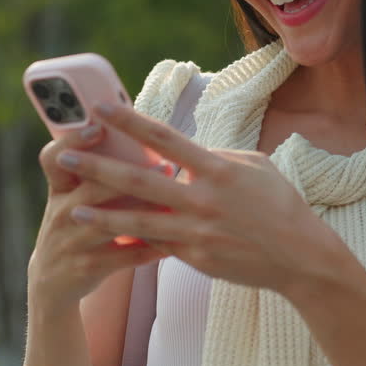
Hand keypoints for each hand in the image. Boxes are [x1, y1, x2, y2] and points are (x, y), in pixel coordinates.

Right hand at [28, 122, 168, 313]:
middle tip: (165, 165)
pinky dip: (149, 250)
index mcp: (59, 190)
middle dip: (128, 177)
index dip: (72, 141)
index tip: (99, 127)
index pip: (54, 158)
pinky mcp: (87, 267)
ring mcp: (72, 242)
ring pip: (108, 224)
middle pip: (91, 189)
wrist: (51, 280)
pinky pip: (123, 258)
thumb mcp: (71, 200)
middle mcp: (61, 213)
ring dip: (144, 212)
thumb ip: (95, 174)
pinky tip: (173, 244)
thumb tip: (136, 138)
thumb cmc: (73, 228)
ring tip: (173, 204)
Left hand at [55, 102, 333, 292]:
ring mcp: (197, 232)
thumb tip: (184, 151)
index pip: (162, 137)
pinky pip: (157, 246)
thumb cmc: (279, 204)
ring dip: (103, 215)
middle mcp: (202, 199)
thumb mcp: (253, 166)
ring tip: (72, 209)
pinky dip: (133, 241)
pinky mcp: (195, 258)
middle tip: (65, 158)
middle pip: (139, 179)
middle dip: (98, 168)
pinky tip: (106, 239)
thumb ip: (214, 157)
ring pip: (139, 221)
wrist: (301, 257)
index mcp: (216, 168)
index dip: (128, 121)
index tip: (99, 107)